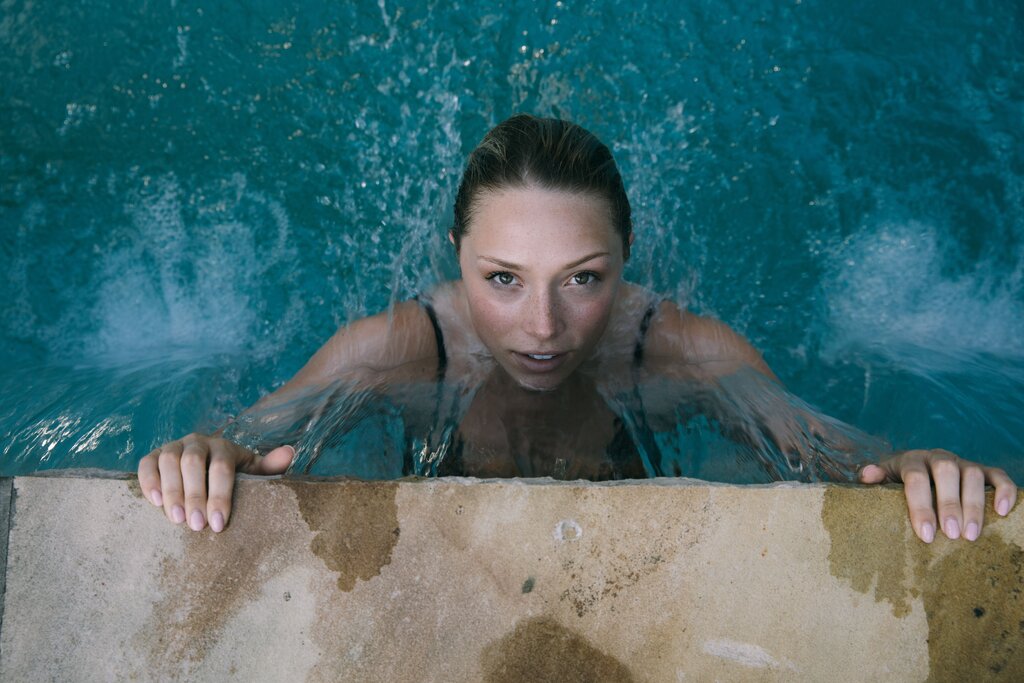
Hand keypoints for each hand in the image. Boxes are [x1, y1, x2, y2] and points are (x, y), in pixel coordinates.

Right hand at [137, 434, 294, 532]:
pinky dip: (149, 481)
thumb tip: (288, 452)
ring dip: (172, 490)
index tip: (218, 523)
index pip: (222, 466)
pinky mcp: (154, 456)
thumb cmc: (235, 477)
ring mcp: (174, 446)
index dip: (220, 494)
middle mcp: (198, 442)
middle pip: (193, 463)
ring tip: (176, 519)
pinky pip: (146, 463)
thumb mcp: (253, 473)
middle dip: (195, 495)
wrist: (208, 470)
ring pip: (169, 461)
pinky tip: (155, 502)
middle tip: (196, 526)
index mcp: (224, 446)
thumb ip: (270, 467)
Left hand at [858, 449, 1016, 542]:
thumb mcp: (880, 481)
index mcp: (910, 460)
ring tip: (972, 534)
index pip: (915, 477)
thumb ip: (873, 479)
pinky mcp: (981, 470)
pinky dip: (1003, 490)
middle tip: (952, 535)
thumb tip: (868, 475)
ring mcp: (961, 463)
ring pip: (972, 474)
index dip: (921, 505)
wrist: (911, 469)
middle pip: (946, 471)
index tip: (926, 534)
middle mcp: (937, 457)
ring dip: (974, 504)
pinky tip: (1003, 512)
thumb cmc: (895, 483)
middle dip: (950, 504)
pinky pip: (997, 475)